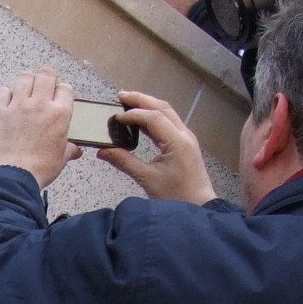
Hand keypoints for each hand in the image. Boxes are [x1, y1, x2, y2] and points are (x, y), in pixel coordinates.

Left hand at [0, 70, 80, 186]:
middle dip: (46, 77)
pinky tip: (8, 102)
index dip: (62, 91)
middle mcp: (40, 105)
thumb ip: (69, 150)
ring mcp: (19, 106)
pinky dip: (6, 94)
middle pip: (46, 74)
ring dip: (26, 82)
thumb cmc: (40, 168)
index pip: (65, 88)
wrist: (14, 175)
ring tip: (26, 90)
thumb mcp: (61, 159)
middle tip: (43, 86)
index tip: (58, 96)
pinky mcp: (0, 111)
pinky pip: (3, 91)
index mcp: (59, 114)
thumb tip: (75, 151)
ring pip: (24, 77)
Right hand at [93, 91, 217, 203]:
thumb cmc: (176, 196)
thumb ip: (124, 161)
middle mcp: (184, 135)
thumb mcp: (147, 179)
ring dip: (148, 105)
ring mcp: (186, 138)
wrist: (199, 207)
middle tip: (121, 96)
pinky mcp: (185, 143)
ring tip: (129, 103)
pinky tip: (141, 119)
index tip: (116, 117)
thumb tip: (103, 151)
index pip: (153, 117)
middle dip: (141, 99)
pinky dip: (154, 116)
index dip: (133, 114)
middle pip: (162, 107)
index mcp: (177, 141)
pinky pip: (169, 122)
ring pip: (167, 112)